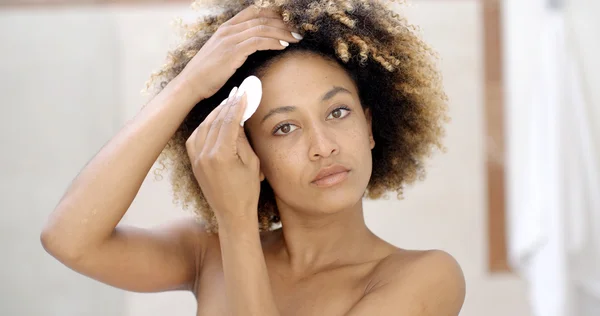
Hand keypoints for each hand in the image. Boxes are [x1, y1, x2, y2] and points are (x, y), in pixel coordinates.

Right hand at [177, 5, 302, 101]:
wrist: (191, 84)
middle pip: (262, 18)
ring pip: (262, 28)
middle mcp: (228, 30)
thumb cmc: (206, 74)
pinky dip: (273, 42)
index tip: (287, 21)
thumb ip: (236, 47)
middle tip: (297, 31)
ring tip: (295, 39)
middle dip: (283, 23)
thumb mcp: (221, 54)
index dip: (273, 13)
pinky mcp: (232, 52)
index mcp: (226, 28)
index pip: (253, 11)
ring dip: (282, 33)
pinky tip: (283, 47)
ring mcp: (230, 39)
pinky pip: (258, 41)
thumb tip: (253, 49)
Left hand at [186, 87, 261, 221]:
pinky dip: (204, 126)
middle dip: (227, 106)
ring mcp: (196, 159)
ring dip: (215, 114)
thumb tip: (237, 119)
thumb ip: (241, 139)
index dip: (237, 105)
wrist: (232, 214)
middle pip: (215, 121)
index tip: (244, 94)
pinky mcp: (193, 162)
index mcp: (221, 155)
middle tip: (237, 94)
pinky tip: (213, 121)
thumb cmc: (247, 191)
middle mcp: (204, 155)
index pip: (229, 121)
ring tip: (227, 104)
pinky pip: (195, 137)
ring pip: (203, 127)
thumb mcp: (252, 163)